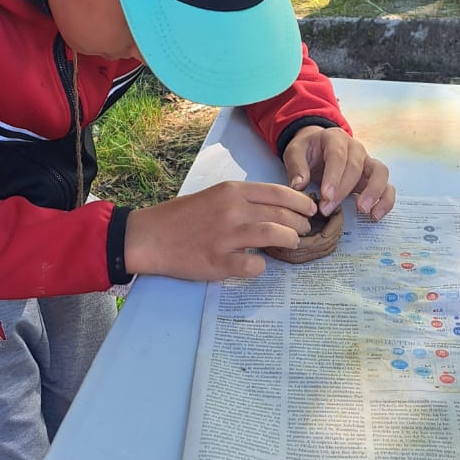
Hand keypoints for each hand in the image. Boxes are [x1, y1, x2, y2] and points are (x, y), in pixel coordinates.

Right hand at [124, 179, 318, 281]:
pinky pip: (252, 266)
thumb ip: (242, 201)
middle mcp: (232, 210)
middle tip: (303, 231)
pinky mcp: (218, 261)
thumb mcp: (214, 196)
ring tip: (291, 245)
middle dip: (299, 224)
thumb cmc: (182, 216)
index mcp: (232, 191)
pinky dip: (261, 267)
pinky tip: (258, 266)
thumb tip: (275, 210)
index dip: (301, 202)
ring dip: (288, 241)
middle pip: (281, 214)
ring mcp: (226, 236)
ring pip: (274, 235)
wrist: (149, 236)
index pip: (278, 192)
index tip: (310, 210)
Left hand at [282, 125, 395, 219]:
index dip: (333, 176)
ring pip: (380, 173)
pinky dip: (385, 201)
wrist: (317, 146)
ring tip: (363, 211)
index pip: (337, 155)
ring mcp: (367, 162)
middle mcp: (355, 148)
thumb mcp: (294, 152)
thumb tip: (299, 186)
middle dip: (343, 191)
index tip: (325, 195)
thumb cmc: (306, 150)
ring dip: (374, 193)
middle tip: (327, 209)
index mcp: (335, 138)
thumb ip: (296, 167)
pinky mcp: (373, 177)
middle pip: (356, 167)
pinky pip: (387, 187)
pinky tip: (374, 216)